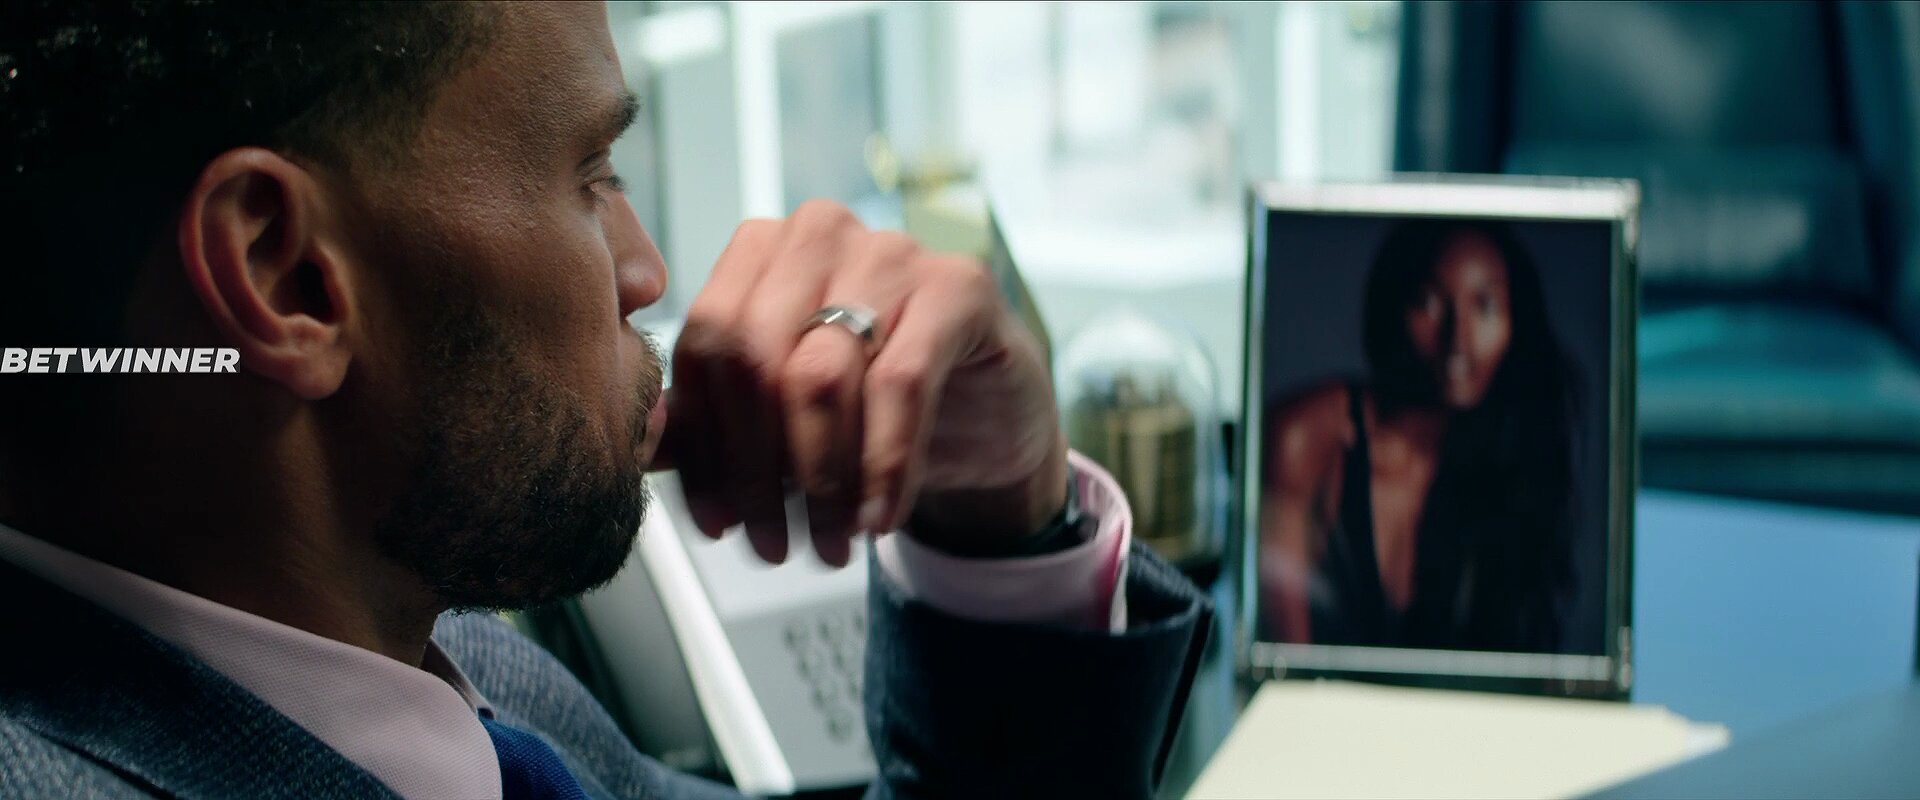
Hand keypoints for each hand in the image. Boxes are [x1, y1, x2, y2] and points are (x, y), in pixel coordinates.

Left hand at [654, 200, 1067, 565]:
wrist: (987, 411)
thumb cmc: (873, 405)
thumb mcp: (782, 421)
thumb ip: (710, 425)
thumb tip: (637, 446)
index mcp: (761, 251)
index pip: (705, 345)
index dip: (704, 446)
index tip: (716, 522)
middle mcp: (819, 234)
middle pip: (752, 358)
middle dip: (757, 471)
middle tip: (771, 546)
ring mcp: (892, 250)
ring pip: (820, 375)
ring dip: (821, 481)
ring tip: (828, 543)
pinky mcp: (959, 285)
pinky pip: (902, 383)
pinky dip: (885, 464)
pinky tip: (879, 517)